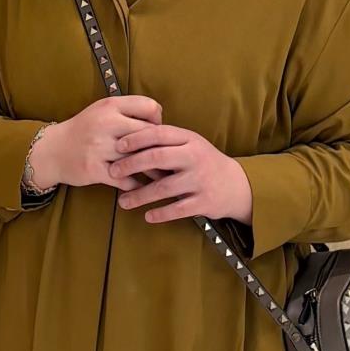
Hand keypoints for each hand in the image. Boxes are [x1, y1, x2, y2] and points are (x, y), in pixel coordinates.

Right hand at [29, 94, 163, 190]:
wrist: (52, 150)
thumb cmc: (85, 130)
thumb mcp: (103, 110)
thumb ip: (129, 111)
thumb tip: (161, 122)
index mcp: (110, 105)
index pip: (149, 107)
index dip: (158, 120)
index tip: (156, 133)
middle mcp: (105, 123)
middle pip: (147, 134)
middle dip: (160, 148)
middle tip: (170, 159)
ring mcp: (98, 147)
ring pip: (137, 158)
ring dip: (153, 170)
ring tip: (165, 176)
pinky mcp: (93, 169)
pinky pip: (124, 180)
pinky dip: (136, 185)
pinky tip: (144, 188)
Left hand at [110, 123, 253, 229]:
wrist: (236, 184)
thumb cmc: (203, 162)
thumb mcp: (190, 144)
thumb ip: (166, 142)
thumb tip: (129, 138)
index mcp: (190, 139)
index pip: (159, 134)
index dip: (136, 138)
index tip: (117, 145)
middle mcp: (195, 157)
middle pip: (158, 158)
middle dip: (132, 164)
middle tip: (113, 172)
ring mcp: (200, 180)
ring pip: (164, 188)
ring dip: (140, 195)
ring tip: (122, 202)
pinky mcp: (204, 202)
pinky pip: (178, 209)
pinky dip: (161, 214)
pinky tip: (147, 216)